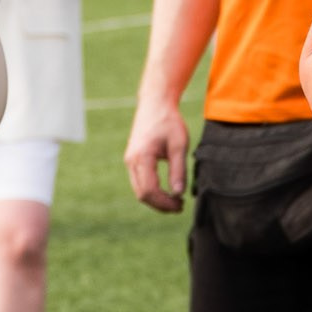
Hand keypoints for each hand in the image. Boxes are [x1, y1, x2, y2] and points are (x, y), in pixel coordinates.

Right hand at [125, 93, 189, 211]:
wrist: (155, 104)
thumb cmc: (169, 122)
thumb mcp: (179, 145)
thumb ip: (178, 170)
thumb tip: (178, 193)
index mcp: (142, 157)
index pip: (150, 190)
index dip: (165, 202)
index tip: (181, 204)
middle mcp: (131, 161)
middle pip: (142, 194)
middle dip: (161, 205)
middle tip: (180, 207)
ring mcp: (129, 161)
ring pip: (139, 190)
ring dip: (156, 200)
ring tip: (176, 201)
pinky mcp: (132, 160)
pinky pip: (139, 182)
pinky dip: (152, 191)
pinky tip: (167, 192)